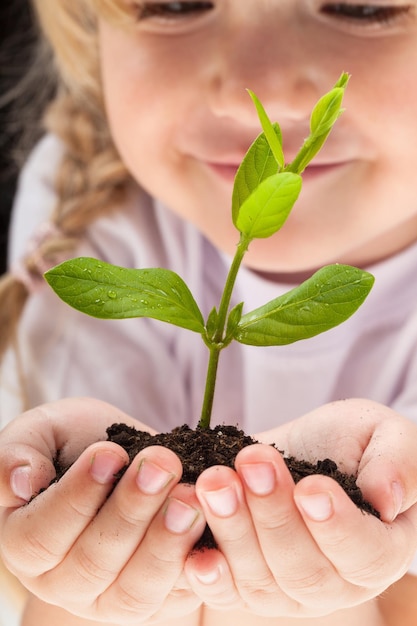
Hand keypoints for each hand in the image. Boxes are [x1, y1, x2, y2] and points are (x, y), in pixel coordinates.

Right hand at [0, 398, 205, 623]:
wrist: (128, 460)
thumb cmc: (77, 443)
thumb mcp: (41, 434)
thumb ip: (16, 453)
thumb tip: (20, 483)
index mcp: (26, 543)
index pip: (41, 536)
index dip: (76, 497)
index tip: (110, 452)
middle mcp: (65, 583)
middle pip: (93, 564)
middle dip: (131, 511)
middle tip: (162, 464)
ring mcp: (113, 598)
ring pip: (136, 590)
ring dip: (166, 543)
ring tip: (190, 497)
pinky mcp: (160, 600)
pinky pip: (180, 595)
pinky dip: (201, 565)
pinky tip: (217, 526)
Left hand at [184, 399, 416, 617]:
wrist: (292, 453)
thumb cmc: (345, 442)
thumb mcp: (382, 432)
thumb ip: (399, 460)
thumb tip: (388, 499)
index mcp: (379, 549)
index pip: (365, 554)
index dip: (337, 526)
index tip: (310, 487)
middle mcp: (335, 583)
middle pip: (304, 570)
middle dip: (273, 515)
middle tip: (250, 464)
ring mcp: (287, 592)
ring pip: (261, 579)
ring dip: (234, 530)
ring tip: (215, 480)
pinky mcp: (245, 586)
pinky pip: (226, 592)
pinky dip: (208, 575)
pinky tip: (194, 553)